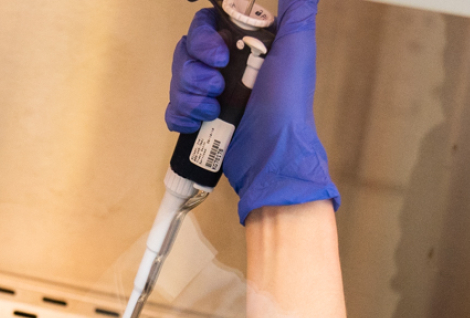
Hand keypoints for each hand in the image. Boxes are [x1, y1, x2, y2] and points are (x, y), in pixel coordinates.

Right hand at [165, 0, 336, 222]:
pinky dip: (182, 115)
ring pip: (177, 79)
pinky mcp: (198, 122)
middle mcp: (224, 68)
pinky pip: (172, 110)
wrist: (274, 152)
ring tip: (214, 110)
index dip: (204, 37)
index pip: (205, 24)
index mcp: (242, 46)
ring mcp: (209, 95)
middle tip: (218, 85)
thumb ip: (296, 8)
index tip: (220, 55)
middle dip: (196, 70)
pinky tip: (200, 122)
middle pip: (186, 50)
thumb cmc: (287, 100)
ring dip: (191, 94)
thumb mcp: (296, 46)